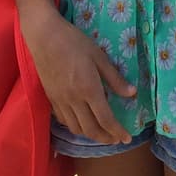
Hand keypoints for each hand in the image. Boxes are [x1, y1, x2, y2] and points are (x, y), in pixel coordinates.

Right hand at [22, 9, 136, 144]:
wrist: (44, 36)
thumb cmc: (74, 42)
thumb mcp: (99, 56)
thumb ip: (115, 78)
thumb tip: (132, 93)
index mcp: (89, 89)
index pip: (106, 119)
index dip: (117, 132)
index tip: (127, 139)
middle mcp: (74, 100)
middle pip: (91, 129)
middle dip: (105, 138)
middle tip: (116, 139)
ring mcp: (60, 101)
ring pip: (76, 128)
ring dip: (90, 134)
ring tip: (101, 132)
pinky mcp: (51, 98)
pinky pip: (64, 120)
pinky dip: (75, 126)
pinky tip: (82, 120)